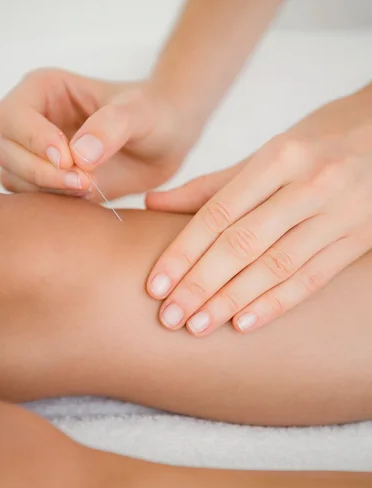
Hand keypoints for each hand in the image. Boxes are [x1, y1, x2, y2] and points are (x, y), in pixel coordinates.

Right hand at [0, 69, 192, 199]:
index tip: (69, 159)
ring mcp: (38, 153)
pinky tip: (86, 198)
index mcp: (44, 90)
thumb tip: (80, 156)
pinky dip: (53, 203)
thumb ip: (112, 127)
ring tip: (90, 187)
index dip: (33, 139)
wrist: (165, 141)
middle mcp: (34, 121)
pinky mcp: (50, 181)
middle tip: (85, 182)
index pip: (11, 116)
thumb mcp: (140, 113)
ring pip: (13, 177)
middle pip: (5, 150)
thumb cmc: (152, 115)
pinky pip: (31, 198)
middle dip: (40, 171)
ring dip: (46, 189)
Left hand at [146, 86, 371, 334]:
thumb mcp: (268, 153)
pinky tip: (244, 324)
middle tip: (170, 316)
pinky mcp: (359, 240)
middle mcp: (310, 184)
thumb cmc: (318, 144)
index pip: (219, 213)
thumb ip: (213, 185)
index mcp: (279, 156)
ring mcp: (339, 214)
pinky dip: (276, 304)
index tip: (155, 285)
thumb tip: (153, 204)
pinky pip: (312, 279)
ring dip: (233, 301)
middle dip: (201, 284)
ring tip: (198, 326)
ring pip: (276, 266)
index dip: (183, 252)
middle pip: (243, 243)